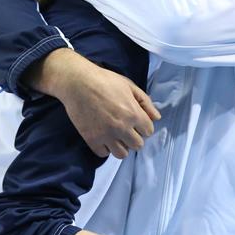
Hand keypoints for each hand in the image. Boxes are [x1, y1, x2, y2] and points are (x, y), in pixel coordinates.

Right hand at [33, 49, 159, 157]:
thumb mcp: (129, 86)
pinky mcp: (92, 139)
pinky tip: (103, 137)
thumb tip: (156, 118)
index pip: (149, 131)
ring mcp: (106, 135)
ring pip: (122, 154)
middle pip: (138, 145)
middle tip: (126, 129)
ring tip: (115, 136)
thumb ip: (145, 102)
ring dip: (121, 146)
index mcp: (133, 113)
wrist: (78, 82)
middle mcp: (122, 127)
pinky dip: (105, 148)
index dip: (143, 126)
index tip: (136, 122)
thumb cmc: (105, 80)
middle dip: (134, 137)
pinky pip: (103, 154)